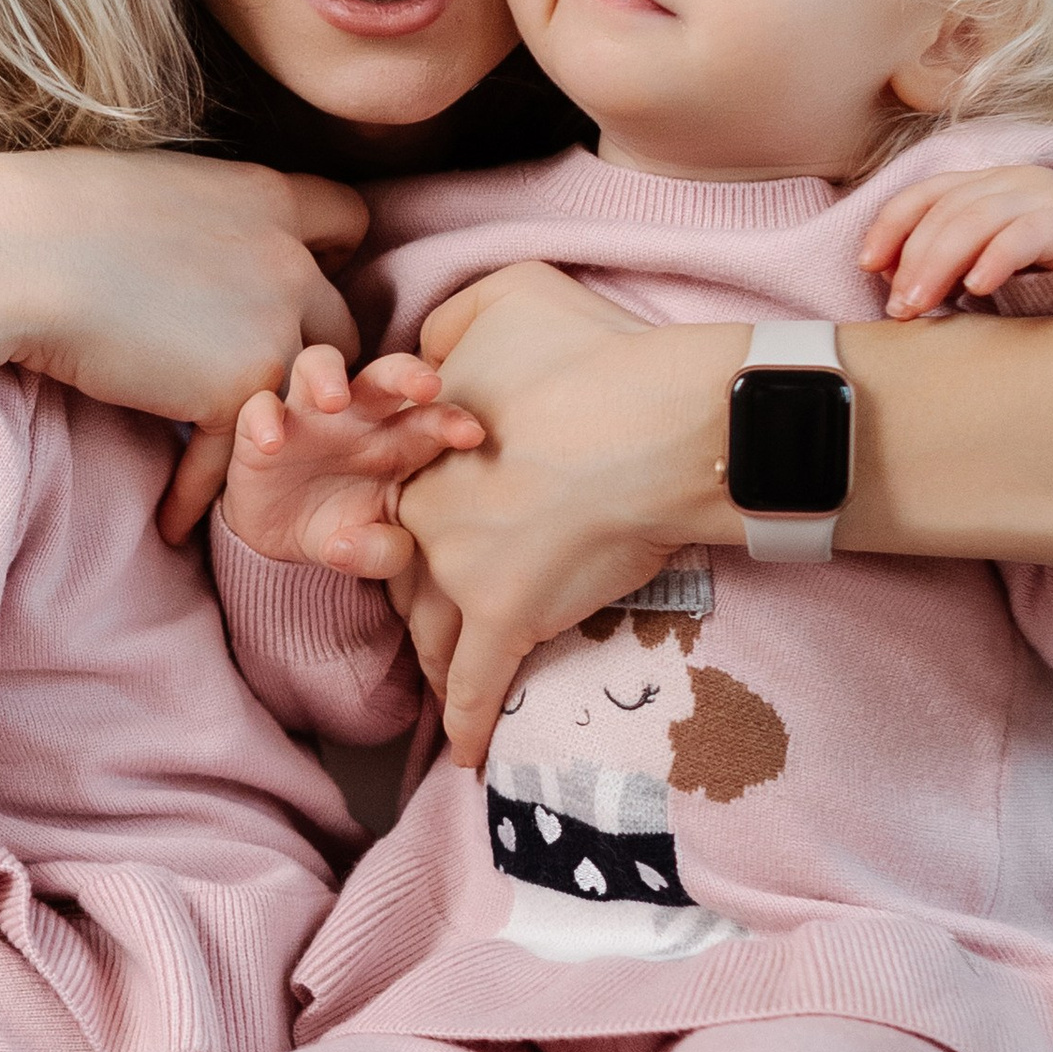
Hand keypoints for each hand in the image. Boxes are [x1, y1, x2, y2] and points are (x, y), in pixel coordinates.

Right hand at [0, 153, 365, 525]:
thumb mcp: (159, 189)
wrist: (16, 255)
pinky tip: (171, 518)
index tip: (291, 284)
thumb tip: (193, 244)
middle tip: (268, 396)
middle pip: (339, 324)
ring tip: (243, 473)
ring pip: (306, 400)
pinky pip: (236, 456)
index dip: (329, 255)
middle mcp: (288, 261)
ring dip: (275, 435)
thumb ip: (206, 218)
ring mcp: (272, 328)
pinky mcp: (234, 389)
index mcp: (268, 196)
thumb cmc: (57, 212)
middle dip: (311, 360)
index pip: (347, 220)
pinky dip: (198, 492)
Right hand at [218, 345, 486, 575]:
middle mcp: (358, 416)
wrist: (281, 539)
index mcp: (399, 442)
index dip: (452, 421)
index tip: (472, 435)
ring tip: (335, 401)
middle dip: (406, 373)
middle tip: (426, 385)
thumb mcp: (368, 553)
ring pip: (318, 364)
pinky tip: (273, 444)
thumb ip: (379, 554)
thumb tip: (348, 548)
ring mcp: (308, 414)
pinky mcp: (261, 427)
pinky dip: (264, 418)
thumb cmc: (343, 530)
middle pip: (384, 374)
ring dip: (328, 375)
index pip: (432, 419)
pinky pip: (259, 407)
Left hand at [389, 266, 744, 766]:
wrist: (656, 421)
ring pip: (431, 633)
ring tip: (445, 687)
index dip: (411, 522)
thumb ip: (457, 321)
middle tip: (430, 619)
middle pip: (404, 572)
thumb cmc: (595, 355)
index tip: (422, 537)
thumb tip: (432, 351)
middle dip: (414, 600)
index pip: (397, 500)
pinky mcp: (508, 619)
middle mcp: (423, 516)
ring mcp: (461, 573)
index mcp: (419, 447)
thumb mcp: (511, 295)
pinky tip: (466, 756)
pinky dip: (467, 725)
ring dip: (436, 662)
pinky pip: (474, 688)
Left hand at [859, 163, 1052, 318]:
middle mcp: (1005, 180)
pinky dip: (995, 260)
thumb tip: (893, 289)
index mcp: (978, 184)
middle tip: (899, 307)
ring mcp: (1039, 195)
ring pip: (977, 219)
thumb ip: (943, 265)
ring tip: (921, 305)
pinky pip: (1024, 235)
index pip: (922, 195)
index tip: (866, 265)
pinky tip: (976, 288)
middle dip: (913, 260)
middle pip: (945, 212)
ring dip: (941, 264)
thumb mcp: (981, 259)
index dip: (889, 226)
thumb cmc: (1034, 267)